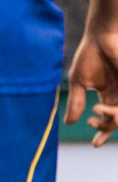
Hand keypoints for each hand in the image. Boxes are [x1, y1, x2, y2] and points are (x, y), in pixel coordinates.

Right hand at [65, 27, 117, 146]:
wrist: (102, 37)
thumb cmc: (90, 56)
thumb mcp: (79, 82)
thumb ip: (76, 102)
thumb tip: (68, 123)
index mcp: (107, 95)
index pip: (107, 120)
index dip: (102, 134)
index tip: (94, 144)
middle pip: (116, 122)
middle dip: (104, 128)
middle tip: (91, 121)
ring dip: (110, 121)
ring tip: (97, 111)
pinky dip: (114, 112)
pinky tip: (103, 108)